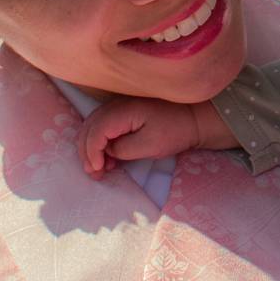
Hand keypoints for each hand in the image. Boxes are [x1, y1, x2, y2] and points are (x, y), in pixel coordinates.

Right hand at [79, 96, 201, 174]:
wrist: (192, 117)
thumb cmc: (174, 131)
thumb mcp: (150, 145)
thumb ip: (124, 149)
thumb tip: (107, 152)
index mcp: (122, 111)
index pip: (95, 132)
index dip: (92, 153)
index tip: (98, 171)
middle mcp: (115, 105)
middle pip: (88, 128)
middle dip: (87, 153)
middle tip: (95, 174)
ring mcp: (118, 107)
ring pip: (92, 127)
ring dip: (92, 148)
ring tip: (102, 168)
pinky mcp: (122, 113)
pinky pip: (102, 127)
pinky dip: (100, 142)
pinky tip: (109, 158)